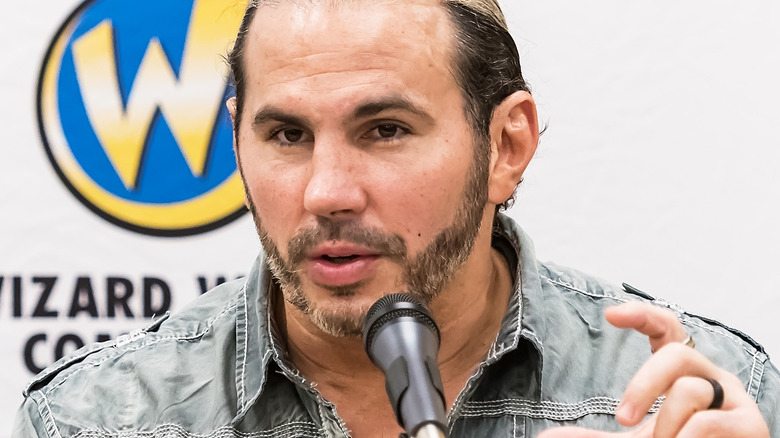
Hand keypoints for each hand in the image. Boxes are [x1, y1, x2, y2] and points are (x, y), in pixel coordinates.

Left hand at [537, 302, 769, 437]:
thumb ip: (596, 437)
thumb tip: (544, 437)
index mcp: (684, 373)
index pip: (668, 330)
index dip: (643, 316)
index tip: (611, 314)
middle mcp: (712, 377)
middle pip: (677, 353)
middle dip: (643, 384)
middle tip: (622, 418)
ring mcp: (734, 400)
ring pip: (689, 391)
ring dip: (664, 426)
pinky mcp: (751, 426)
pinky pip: (707, 422)